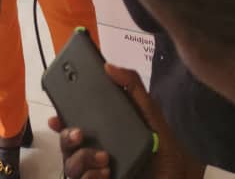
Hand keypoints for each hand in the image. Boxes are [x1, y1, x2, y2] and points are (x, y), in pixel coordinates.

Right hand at [49, 64, 203, 178]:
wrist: (177, 176)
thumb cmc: (162, 145)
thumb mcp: (149, 111)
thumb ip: (132, 86)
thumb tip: (108, 66)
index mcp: (103, 130)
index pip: (74, 123)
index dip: (61, 120)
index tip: (56, 117)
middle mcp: (95, 150)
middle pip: (66, 143)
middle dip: (66, 138)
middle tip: (80, 134)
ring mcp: (96, 171)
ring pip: (70, 165)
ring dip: (82, 160)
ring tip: (104, 159)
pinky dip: (90, 177)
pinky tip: (106, 174)